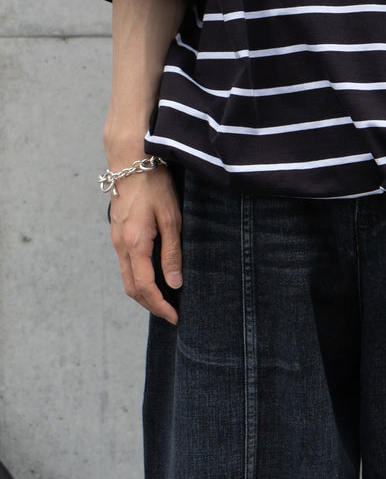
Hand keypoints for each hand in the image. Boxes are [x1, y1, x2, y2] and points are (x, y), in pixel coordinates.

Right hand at [109, 163, 181, 324]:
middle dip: (151, 305)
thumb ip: (172, 252)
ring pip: (127, 276)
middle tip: (170, 313)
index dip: (160, 306)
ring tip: (164, 299)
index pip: (145, 287)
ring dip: (143, 292)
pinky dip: (138, 277)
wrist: (131, 161)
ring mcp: (117, 239)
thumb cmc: (154, 185)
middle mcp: (121, 245)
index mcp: (135, 244)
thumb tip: (174, 283)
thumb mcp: (171, 218)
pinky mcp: (118, 232)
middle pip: (132, 288)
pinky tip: (153, 275)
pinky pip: (126, 263)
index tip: (175, 317)